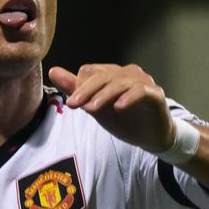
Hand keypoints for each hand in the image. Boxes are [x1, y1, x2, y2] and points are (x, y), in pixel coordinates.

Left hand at [48, 64, 174, 152]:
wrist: (151, 137)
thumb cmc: (124, 119)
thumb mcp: (96, 106)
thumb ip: (76, 89)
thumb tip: (53, 71)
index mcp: (113, 73)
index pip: (91, 71)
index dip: (79, 86)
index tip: (72, 104)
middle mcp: (128, 73)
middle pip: (103, 76)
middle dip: (86, 90)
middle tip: (74, 104)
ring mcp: (143, 82)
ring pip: (120, 82)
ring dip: (104, 95)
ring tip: (91, 109)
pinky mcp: (155, 94)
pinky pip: (141, 91)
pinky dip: (128, 98)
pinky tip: (118, 107)